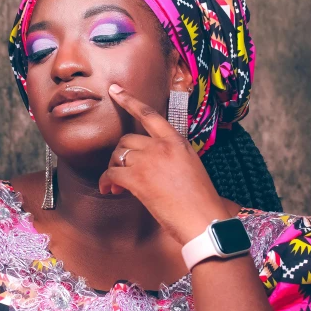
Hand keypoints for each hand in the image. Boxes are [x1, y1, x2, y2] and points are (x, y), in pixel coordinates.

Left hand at [99, 84, 229, 244]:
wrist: (204, 221)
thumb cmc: (200, 201)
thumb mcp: (191, 167)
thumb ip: (171, 157)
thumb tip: (149, 163)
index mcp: (177, 141)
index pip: (149, 114)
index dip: (129, 101)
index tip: (115, 90)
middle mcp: (162, 146)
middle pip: (127, 139)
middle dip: (120, 155)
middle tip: (120, 174)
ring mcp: (149, 161)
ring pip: (118, 156)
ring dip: (113, 170)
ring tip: (116, 187)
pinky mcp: (138, 179)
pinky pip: (111, 174)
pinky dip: (106, 182)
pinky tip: (109, 191)